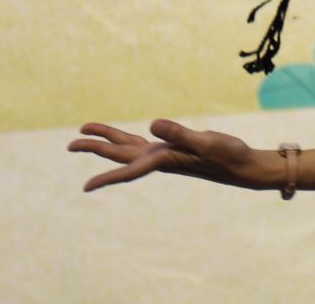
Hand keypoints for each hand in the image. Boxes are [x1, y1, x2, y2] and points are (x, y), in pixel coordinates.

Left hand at [69, 120, 270, 193]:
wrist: (243, 166)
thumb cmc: (228, 155)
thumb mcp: (206, 142)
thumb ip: (180, 134)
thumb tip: (152, 125)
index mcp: (165, 160)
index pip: (129, 169)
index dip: (107, 177)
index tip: (85, 188)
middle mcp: (160, 159)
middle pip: (121, 154)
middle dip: (96, 148)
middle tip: (71, 144)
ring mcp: (166, 154)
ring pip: (129, 147)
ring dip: (107, 141)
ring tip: (85, 134)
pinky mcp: (174, 149)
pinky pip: (143, 143)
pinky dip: (128, 139)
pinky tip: (125, 137)